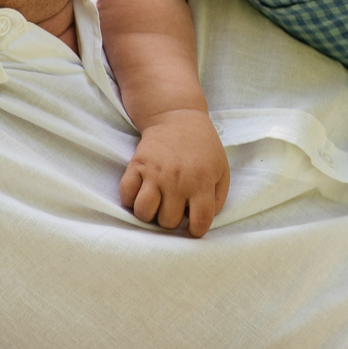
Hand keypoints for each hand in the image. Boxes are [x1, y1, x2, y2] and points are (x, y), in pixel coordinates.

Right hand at [122, 110, 230, 235]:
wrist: (177, 117)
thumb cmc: (202, 148)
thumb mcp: (221, 170)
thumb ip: (217, 198)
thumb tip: (203, 220)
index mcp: (201, 182)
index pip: (200, 222)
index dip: (197, 231)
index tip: (193, 227)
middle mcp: (177, 180)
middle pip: (168, 222)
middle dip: (171, 219)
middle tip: (174, 206)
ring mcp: (154, 173)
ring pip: (143, 213)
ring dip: (149, 214)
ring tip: (156, 204)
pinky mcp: (136, 165)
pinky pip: (126, 195)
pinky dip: (131, 200)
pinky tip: (141, 193)